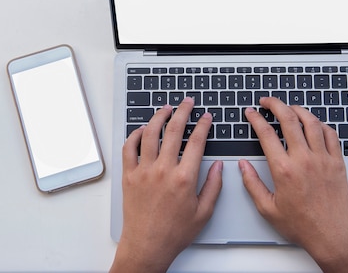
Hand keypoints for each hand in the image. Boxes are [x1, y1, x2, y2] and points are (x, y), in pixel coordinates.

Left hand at [110, 97, 222, 272]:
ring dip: (159, 117)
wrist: (147, 245)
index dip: (203, 125)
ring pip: (150, 133)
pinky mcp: (129, 175)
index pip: (196, 141)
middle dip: (183, 111)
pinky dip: (135, 134)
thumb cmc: (174, 232)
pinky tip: (143, 129)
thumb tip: (219, 166)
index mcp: (184, 178)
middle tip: (187, 103)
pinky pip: (129, 148)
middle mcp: (163, 170)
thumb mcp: (204, 212)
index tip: (206, 117)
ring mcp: (143, 171)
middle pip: (173, 130)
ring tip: (166, 108)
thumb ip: (214, 186)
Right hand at [241, 97, 347, 272]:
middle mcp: (304, 159)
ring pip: (311, 122)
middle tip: (267, 101)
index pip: (266, 134)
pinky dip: (320, 124)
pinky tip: (313, 123)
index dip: (255, 119)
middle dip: (275, 105)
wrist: (331, 234)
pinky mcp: (337, 162)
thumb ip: (252, 183)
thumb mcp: (267, 208)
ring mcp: (323, 159)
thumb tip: (243, 165)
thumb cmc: (301, 224)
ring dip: (298, 110)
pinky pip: (331, 134)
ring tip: (288, 107)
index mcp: (284, 170)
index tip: (250, 112)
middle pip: (289, 120)